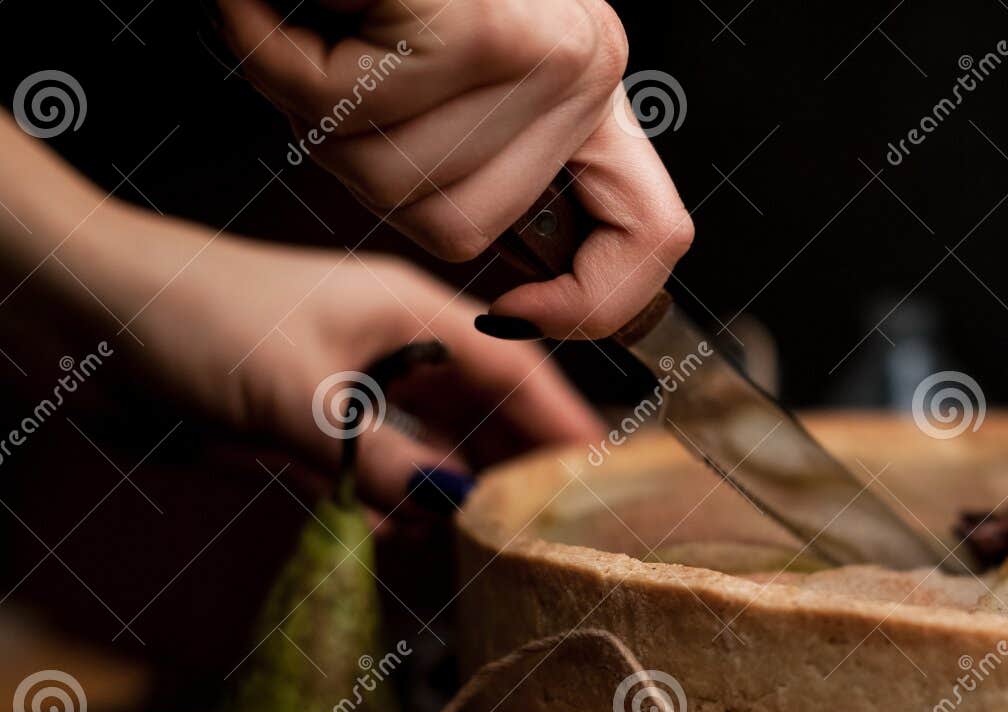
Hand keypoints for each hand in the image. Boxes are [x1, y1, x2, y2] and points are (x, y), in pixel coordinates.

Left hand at [88, 207, 603, 509]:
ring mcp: (360, 383)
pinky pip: (383, 468)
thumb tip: (449, 508)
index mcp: (411, 312)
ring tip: (472, 542)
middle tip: (543, 527)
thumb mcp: (300, 395)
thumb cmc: (195, 316)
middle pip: (486, 412)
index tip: (599, 475)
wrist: (94, 307)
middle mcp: (398, 346)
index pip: (515, 368)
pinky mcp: (322, 420)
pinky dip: (396, 502)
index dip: (561, 422)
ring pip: (436, 446)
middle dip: (514, 467)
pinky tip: (397, 535)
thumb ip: (381, 458)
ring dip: (451, 493)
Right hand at [215, 0, 693, 337]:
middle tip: (347, 78)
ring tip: (322, 31)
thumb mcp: (454, 62)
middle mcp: (583, 70)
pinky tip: (288, 11)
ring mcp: (542, 54)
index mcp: (587, 89)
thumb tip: (517, 289)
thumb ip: (489, 157)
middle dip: (374, 172)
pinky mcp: (482, 33)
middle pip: (466, 229)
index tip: (515, 311)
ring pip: (399, 186)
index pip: (652, 238)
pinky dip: (279, 63)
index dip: (592, 304)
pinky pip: (346, 114)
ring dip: (319, 115)